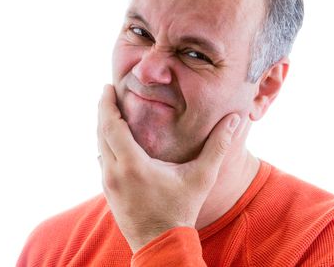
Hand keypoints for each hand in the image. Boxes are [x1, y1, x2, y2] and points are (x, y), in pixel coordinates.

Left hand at [97, 84, 239, 252]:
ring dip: (103, 127)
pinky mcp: (108, 192)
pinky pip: (102, 160)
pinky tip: (114, 141)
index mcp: (132, 165)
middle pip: (101, 132)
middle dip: (103, 110)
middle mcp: (114, 172)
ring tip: (110, 112)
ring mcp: (108, 183)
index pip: (112, 126)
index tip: (107, 87)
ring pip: (99, 147)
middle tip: (107, 92)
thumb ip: (217, 147)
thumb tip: (233, 120)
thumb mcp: (202, 177)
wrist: (161, 245)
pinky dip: (105, 144)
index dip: (108, 104)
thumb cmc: (181, 210)